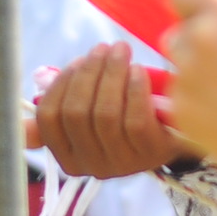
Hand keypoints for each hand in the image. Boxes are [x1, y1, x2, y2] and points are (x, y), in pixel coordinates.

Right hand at [30, 42, 186, 176]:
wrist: (176, 132)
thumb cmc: (127, 114)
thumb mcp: (94, 109)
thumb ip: (66, 97)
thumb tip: (40, 77)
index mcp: (69, 157)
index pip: (49, 118)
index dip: (60, 84)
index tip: (77, 61)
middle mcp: (92, 167)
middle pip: (76, 113)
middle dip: (88, 73)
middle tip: (103, 48)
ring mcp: (122, 164)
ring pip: (105, 114)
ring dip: (111, 74)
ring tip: (121, 50)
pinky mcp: (150, 154)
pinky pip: (135, 119)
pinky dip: (134, 89)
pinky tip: (138, 70)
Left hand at [164, 0, 216, 170]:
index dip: (191, 1)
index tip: (202, 11)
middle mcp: (198, 41)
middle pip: (179, 34)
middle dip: (196, 45)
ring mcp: (185, 76)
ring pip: (179, 69)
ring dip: (196, 76)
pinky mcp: (178, 109)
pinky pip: (179, 100)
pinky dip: (196, 105)